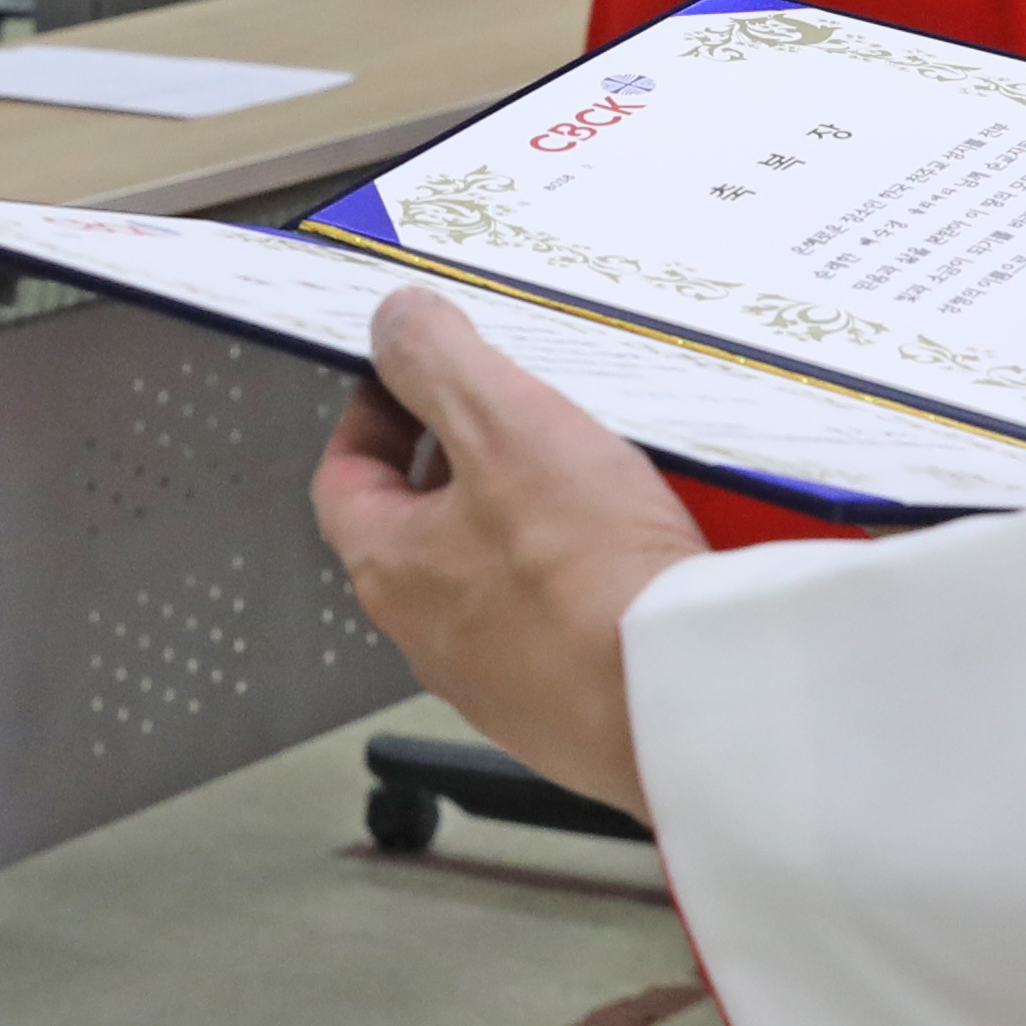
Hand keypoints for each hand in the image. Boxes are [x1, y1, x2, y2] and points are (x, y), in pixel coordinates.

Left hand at [310, 286, 702, 820]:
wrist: (680, 701)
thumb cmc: (587, 580)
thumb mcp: (505, 426)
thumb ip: (438, 362)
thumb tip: (396, 324)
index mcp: (390, 567)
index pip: (345, 477)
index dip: (373, 413)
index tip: (410, 376)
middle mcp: (429, 633)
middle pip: (420, 524)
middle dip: (460, 458)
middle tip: (508, 410)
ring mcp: (498, 676)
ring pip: (491, 574)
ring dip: (526, 517)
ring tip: (586, 471)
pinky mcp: (566, 701)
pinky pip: (557, 620)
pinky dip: (581, 575)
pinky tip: (632, 549)